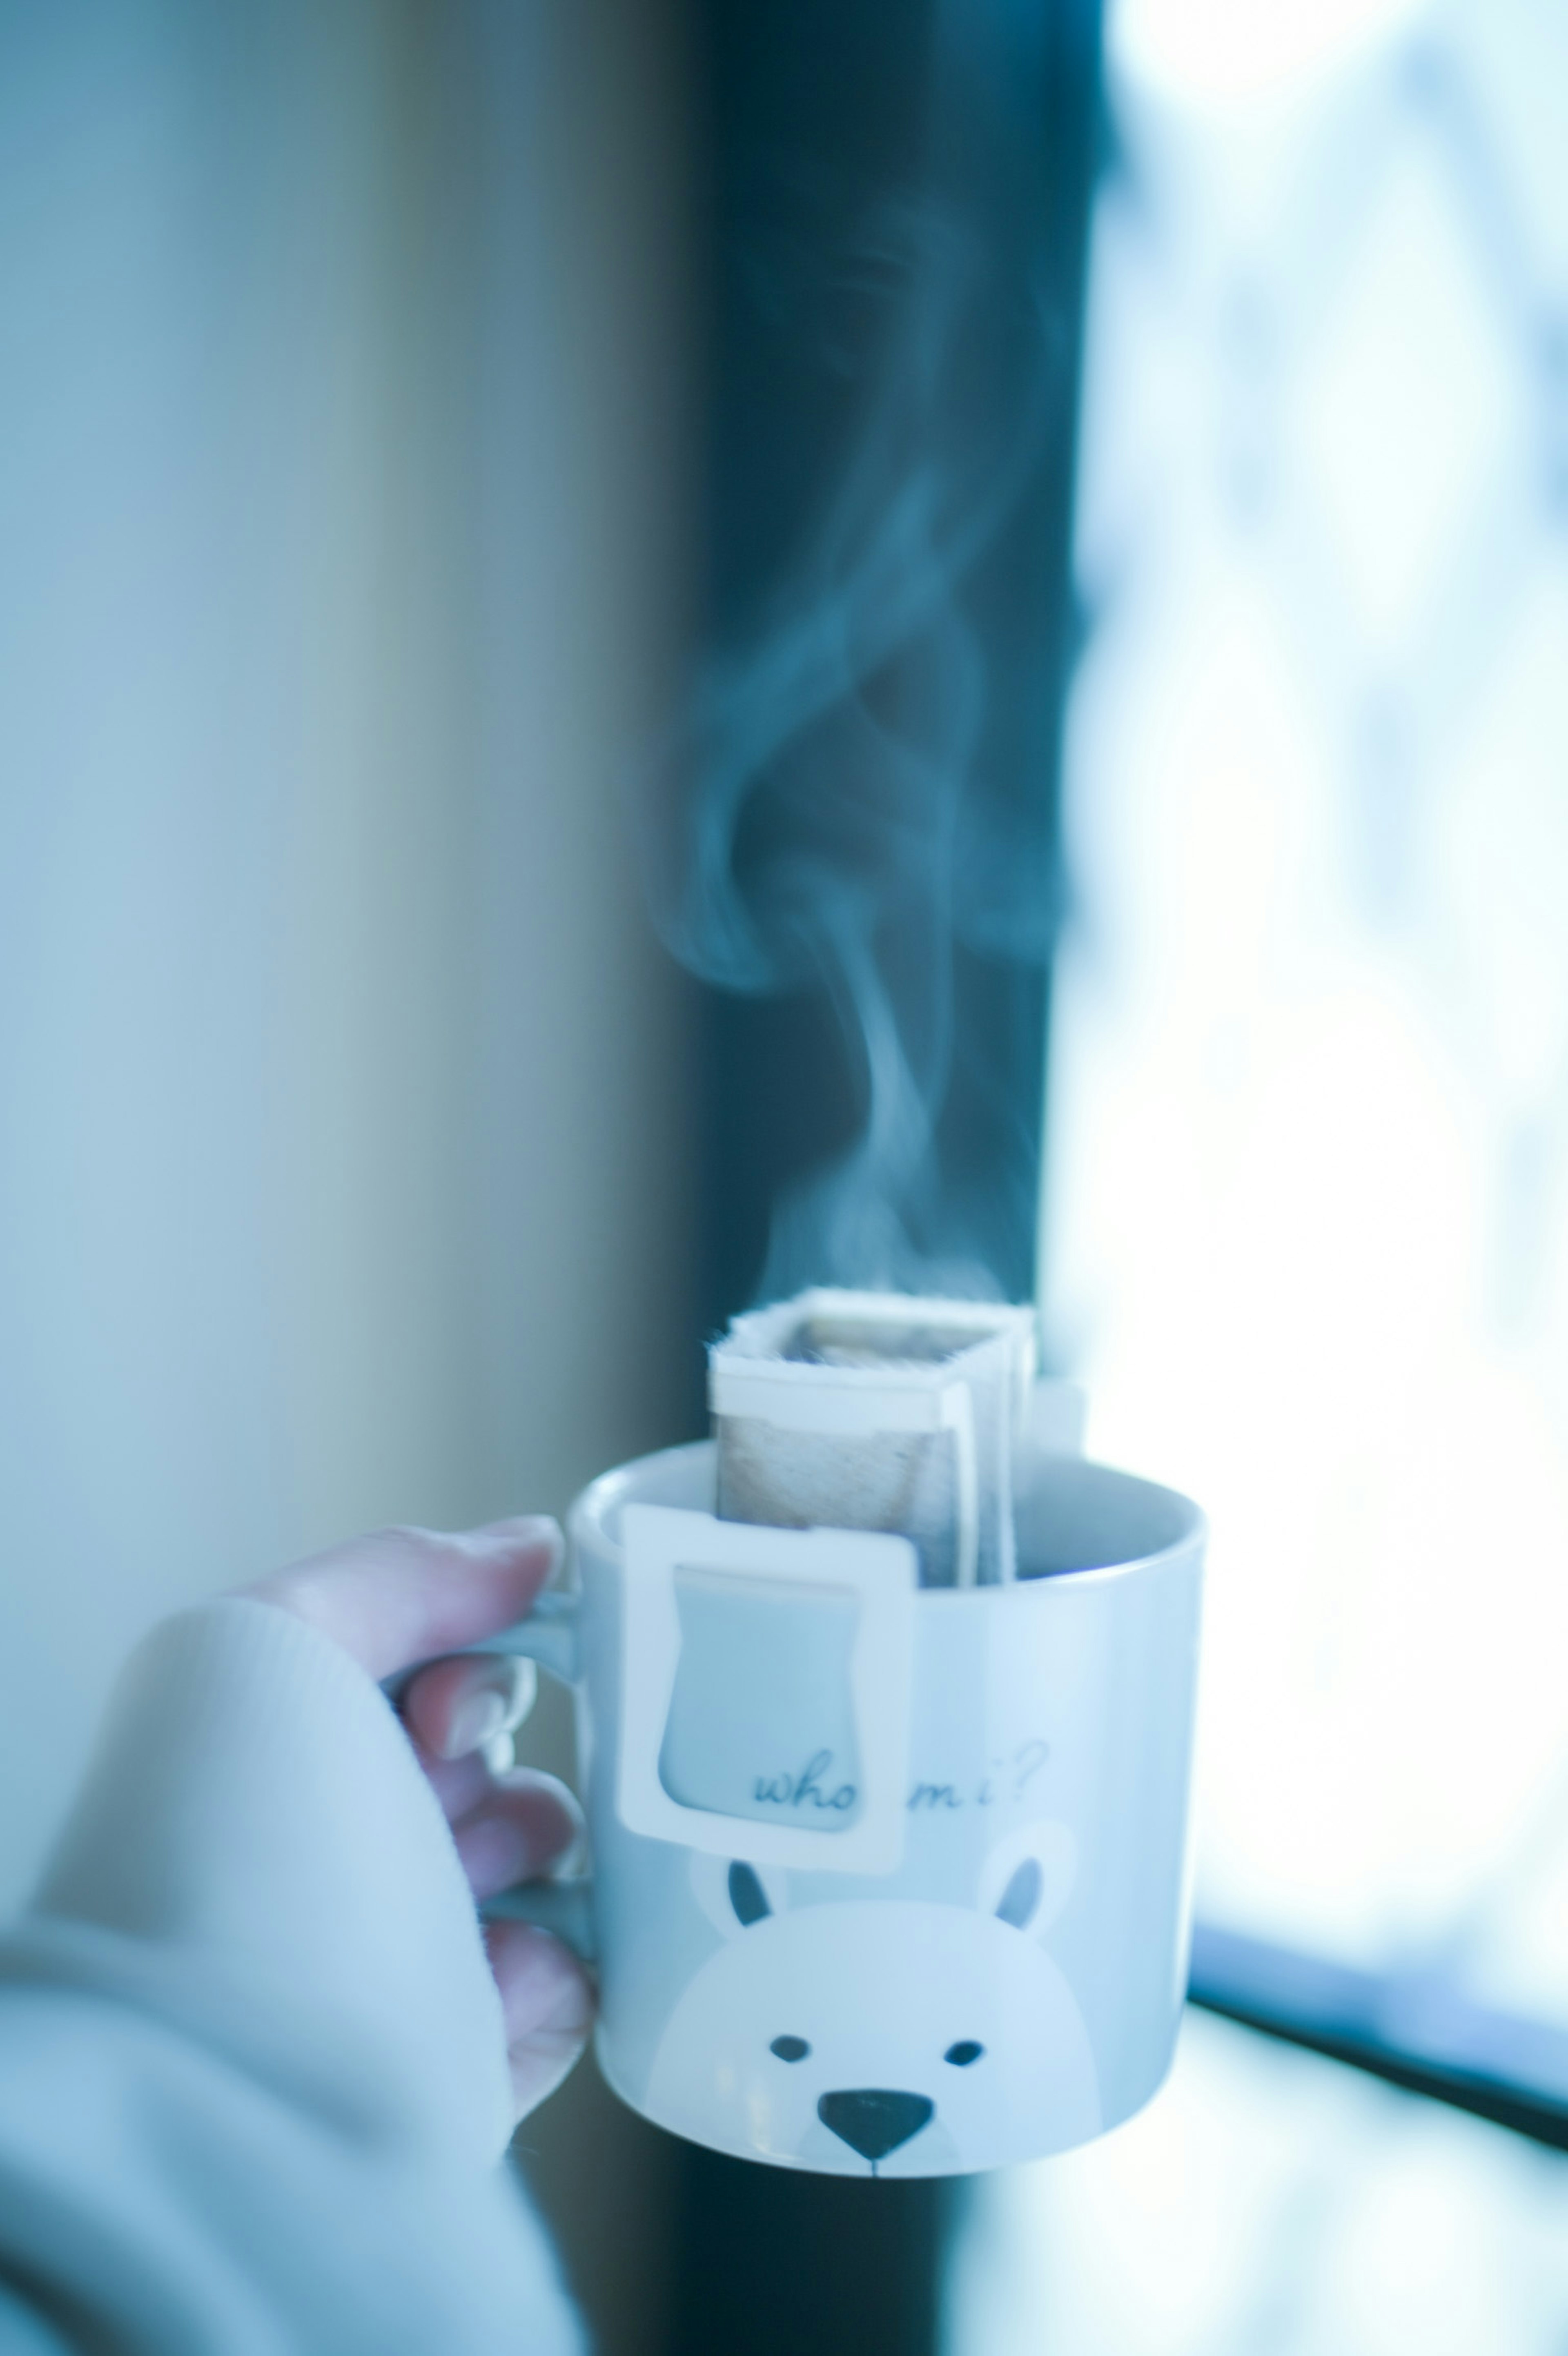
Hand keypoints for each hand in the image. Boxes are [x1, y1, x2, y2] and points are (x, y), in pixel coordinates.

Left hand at [244, 1518, 591, 2124]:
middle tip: (435, 1796)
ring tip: (460, 1892)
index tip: (436, 1701)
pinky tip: (482, 1983)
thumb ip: (402, 1571)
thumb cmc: (228, 1858)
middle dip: (486, 1757)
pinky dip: (549, 1972)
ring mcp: (408, 1959)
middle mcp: (339, 1851)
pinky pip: (578, 1977)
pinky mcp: (472, 2060)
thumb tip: (531, 1548)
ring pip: (552, 1859)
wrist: (242, 2098)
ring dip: (526, 1855)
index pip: (423, 1667)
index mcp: (283, 1758)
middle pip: (495, 1752)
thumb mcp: (268, 1642)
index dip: (462, 1661)